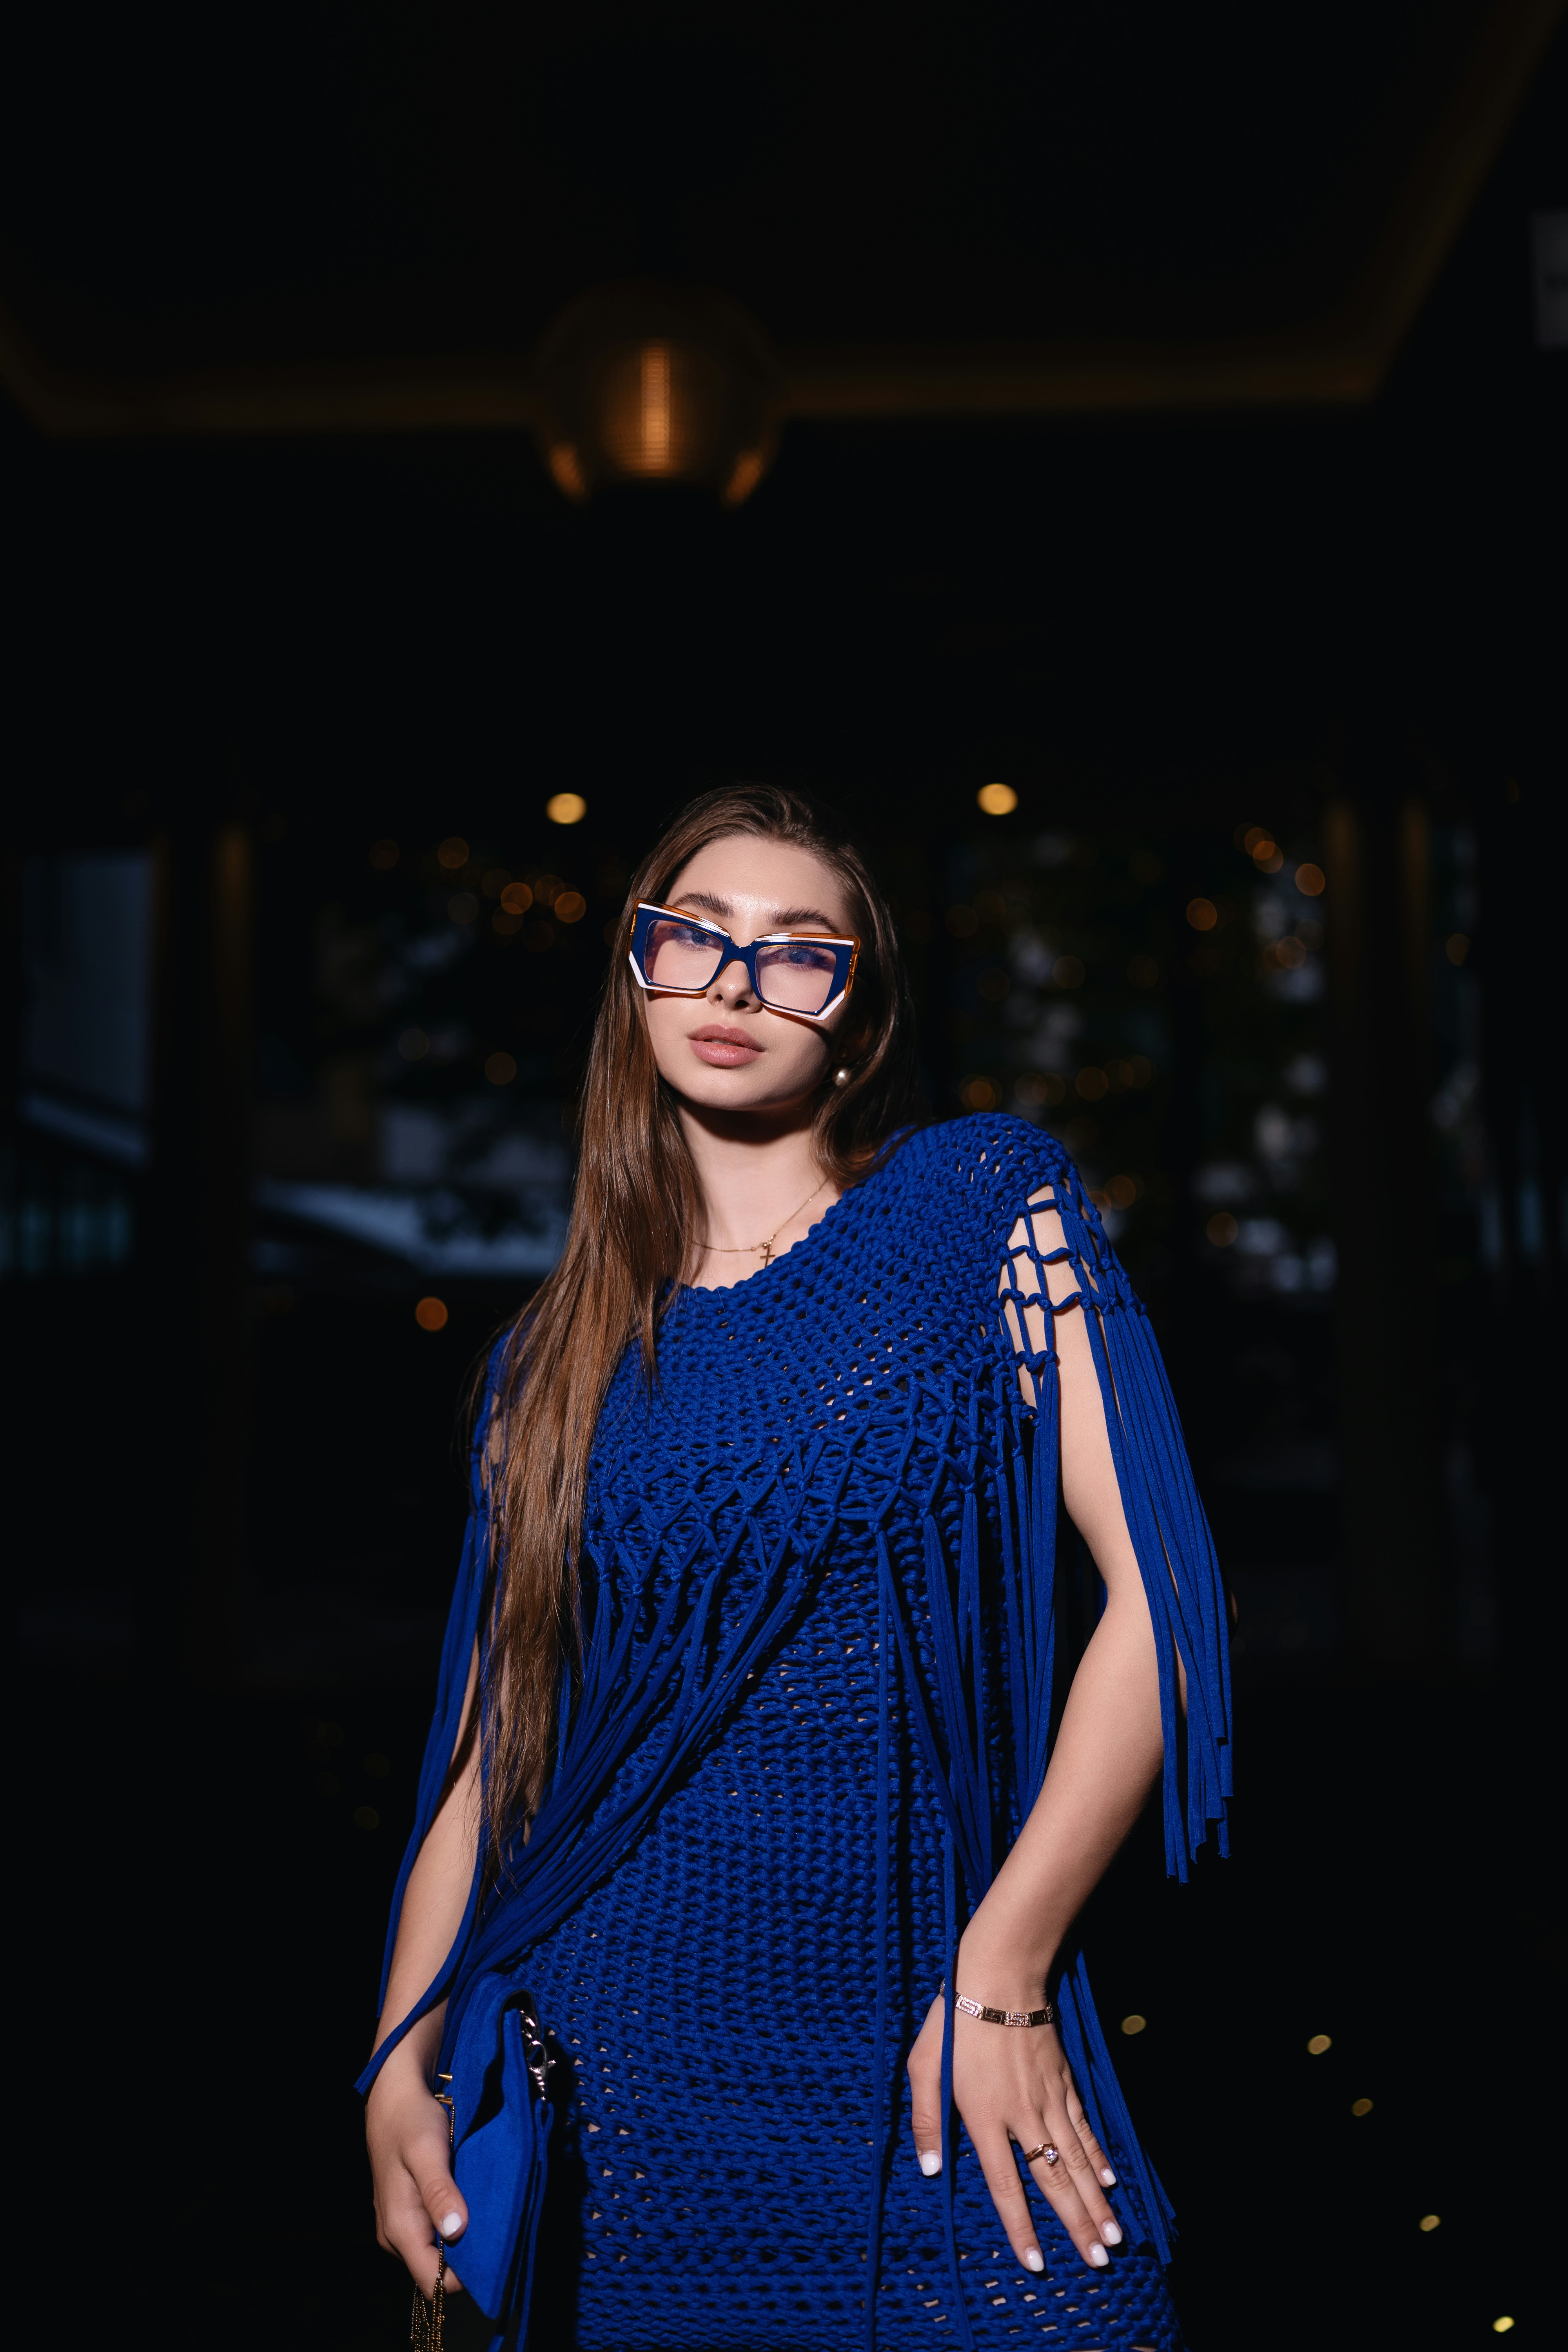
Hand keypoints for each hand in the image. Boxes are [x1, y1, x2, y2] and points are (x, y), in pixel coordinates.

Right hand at [366, 2048, 468, 2298]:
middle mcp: (395, 2236)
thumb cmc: (411, 2120)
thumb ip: (439, 2192)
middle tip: (494, 2227)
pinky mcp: (407, 2213)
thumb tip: (455, 2232)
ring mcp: (399, 2226)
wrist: (393, 2097)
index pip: (433, 2282)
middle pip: (435, 2270)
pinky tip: (467, 2202)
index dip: (463, 2277)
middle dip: (465, 2258)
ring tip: (482, 2211)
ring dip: (460, 2238)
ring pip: (435, 2252)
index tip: (493, 2254)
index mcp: (399, 2228)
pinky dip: (452, 2224)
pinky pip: (432, 2234)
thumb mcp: (427, 2151)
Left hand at [907, 1991, 1122, 2273]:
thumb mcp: (923, 2067)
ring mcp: (1048, 2099)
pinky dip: (1098, 2156)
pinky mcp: (1063, 2081)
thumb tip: (928, 2170)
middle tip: (1100, 2262)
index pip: (1006, 2185)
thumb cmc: (953, 2022)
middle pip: (1053, 2180)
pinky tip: (1109, 2181)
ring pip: (1076, 2159)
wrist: (999, 1977)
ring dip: (1096, 2201)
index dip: (1021, 2227)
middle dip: (1077, 2225)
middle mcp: (1022, 2115)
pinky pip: (1084, 2127)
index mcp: (984, 2117)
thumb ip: (926, 2120)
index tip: (1036, 2265)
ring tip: (1114, 2237)